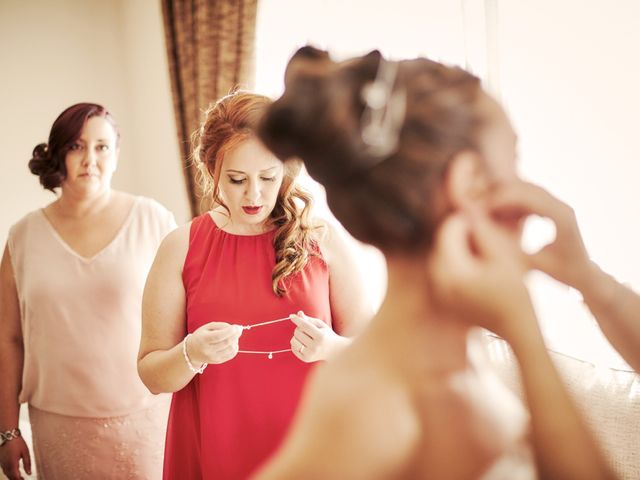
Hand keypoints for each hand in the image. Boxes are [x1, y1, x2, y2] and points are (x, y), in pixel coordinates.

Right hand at [0, 436, 30, 479]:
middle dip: (16, 479)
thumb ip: (28, 464)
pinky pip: (5, 469)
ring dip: (12, 477)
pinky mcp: (1, 461)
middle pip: (10, 476)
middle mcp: (6, 465)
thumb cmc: (18, 442)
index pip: (15, 477)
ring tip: (20, 477)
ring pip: (7, 474)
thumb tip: (29, 473)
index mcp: (12, 463)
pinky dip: (9, 472)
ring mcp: (2, 463)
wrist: (9, 436)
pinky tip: (13, 472)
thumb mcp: (26, 453)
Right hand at [188, 322, 242, 364]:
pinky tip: (232, 343)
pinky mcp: (218, 361)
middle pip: (226, 343)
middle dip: (236, 335)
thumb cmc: (201, 336)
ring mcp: (213, 357)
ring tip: (233, 336)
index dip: (230, 331)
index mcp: (203, 340)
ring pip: (231, 349)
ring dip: (236, 340)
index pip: (218, 336)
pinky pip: (232, 354)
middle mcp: (208, 350)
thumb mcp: (207, 327)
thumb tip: (236, 328)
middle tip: (238, 329)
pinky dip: (235, 347)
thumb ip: (221, 326)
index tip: (237, 326)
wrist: (192, 351)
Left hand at [289, 311, 348, 361]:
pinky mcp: (305, 359)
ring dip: (296, 337)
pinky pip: (293, 348)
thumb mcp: (321, 325)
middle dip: (299, 328)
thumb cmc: (326, 335)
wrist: (334, 351)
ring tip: (304, 337)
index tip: (291, 316)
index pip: (305, 326)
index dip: (297, 320)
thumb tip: (299, 314)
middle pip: (297, 332)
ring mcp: (310, 354)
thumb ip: (309, 319)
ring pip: (293, 341)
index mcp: (321, 336)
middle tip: (306, 330)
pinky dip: (296, 344)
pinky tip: (303, 343)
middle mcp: (315, 346)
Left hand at [428, 211, 536, 340]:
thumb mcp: (503, 256)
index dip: (468, 219)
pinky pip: (447, 266)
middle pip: (444, 240)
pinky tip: (482, 263)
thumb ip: (484, 230)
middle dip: (463, 232)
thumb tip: (470, 210)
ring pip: (445, 251)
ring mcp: (436, 288)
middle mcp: (436, 280)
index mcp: (449, 270)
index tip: (487, 219)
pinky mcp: (442, 294)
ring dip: (463, 245)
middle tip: (488, 229)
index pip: (449, 229)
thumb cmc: (515, 293)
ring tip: (487, 246)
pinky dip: (461, 259)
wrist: (516, 329)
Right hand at [489, 181, 595, 289]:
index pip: (527, 197)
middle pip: (526, 187)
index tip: (481, 208)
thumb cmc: (562, 274)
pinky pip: (529, 196)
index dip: (501, 199)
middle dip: (500, 193)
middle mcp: (562, 206)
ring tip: (485, 208)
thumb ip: (512, 249)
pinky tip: (498, 212)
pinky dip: (512, 200)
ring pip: (527, 189)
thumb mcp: (535, 265)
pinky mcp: (553, 208)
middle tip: (478, 204)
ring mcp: (559, 205)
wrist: (584, 275)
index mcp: (561, 217)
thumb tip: (486, 236)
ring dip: (505, 195)